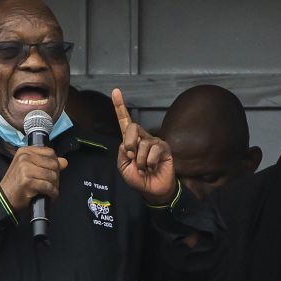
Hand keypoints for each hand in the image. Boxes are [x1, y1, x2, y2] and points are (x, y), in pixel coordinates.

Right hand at [0, 146, 68, 210]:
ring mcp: (25, 169)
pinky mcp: (28, 181)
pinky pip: (48, 186)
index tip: (53, 172)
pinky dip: (52, 193)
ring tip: (50, 190)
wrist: (4, 197)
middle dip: (56, 176)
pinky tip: (50, 196)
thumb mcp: (29, 168)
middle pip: (53, 164)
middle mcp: (24, 157)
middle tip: (52, 184)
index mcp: (25, 151)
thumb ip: (47, 163)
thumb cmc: (17, 183)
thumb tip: (64, 161)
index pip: (50, 152)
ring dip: (55, 186)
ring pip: (52, 175)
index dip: (56, 164)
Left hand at [111, 88, 175, 203]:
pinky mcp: (164, 148)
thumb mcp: (123, 166)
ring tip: (145, 168)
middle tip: (130, 157)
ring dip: (140, 161)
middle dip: (129, 144)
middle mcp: (142, 137)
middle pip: (132, 127)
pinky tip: (153, 167)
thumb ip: (121, 152)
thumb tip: (128, 143)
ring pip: (142, 144)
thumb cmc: (138, 178)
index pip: (124, 120)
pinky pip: (153, 151)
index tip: (115, 91)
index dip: (119, 106)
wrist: (152, 190)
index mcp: (130, 140)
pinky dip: (150, 163)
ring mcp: (154, 142)